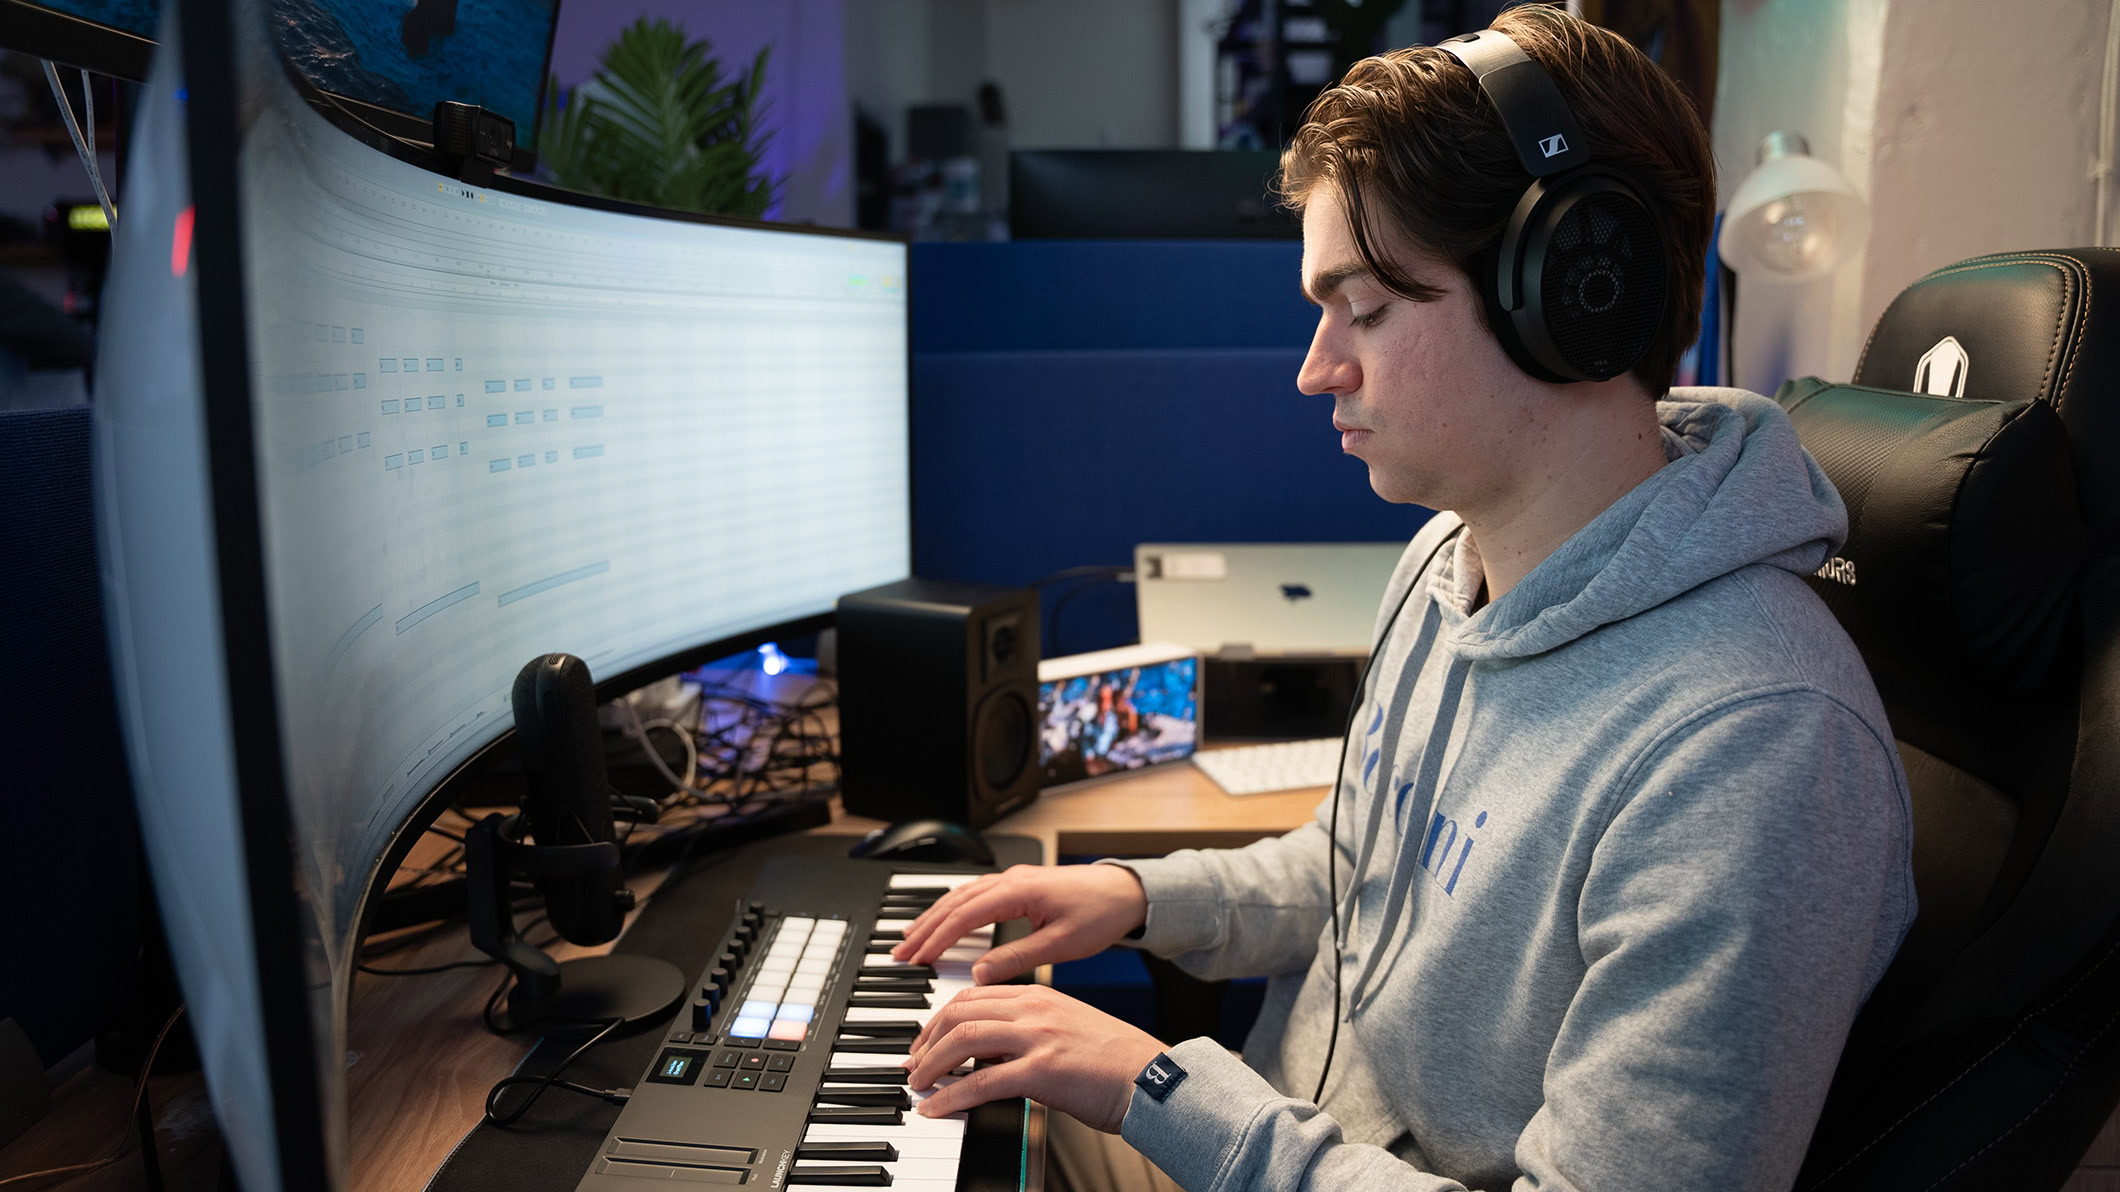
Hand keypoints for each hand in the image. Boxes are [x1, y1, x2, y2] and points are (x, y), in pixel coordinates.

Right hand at [891, 863, 1147, 983]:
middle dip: (924, 928)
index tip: (916, 961)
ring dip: (934, 917)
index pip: (964, 916)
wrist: (1127, 891)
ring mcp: (1014, 880)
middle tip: (899, 953)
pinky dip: (953, 909)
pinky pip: (975, 894)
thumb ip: (1017, 958)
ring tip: (911, 939)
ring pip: (962, 896)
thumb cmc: (1100, 914)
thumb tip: (979, 975)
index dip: (937, 939)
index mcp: (1018, 891)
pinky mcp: (1020, 885)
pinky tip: (945, 922)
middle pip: (954, 903)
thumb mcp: (1060, 944)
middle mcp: (1010, 880)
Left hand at [902, 984, 1163, 1132]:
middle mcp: (1035, 1009)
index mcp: (1040, 995)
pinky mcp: (1041, 1072)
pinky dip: (949, 1096)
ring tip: (917, 1084)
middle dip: (926, 1039)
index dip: (940, 1019)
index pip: (974, 996)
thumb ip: (1030, 1031)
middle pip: (960, 1012)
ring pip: (962, 1040)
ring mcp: (1037, 1038)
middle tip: (913, 1063)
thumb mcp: (1068, 1029)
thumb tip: (993, 1054)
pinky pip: (980, 1083)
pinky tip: (935, 1108)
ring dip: (930, 1065)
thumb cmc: (1116, 1061)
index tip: (926, 1040)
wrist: (1152, 1079)